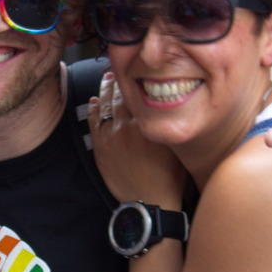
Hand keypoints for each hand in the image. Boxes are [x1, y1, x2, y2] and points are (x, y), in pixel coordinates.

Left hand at [87, 73, 186, 206]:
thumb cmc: (169, 177)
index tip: (136, 68)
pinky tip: (94, 101)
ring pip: (105, 106)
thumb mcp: (177, 146)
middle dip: (119, 80)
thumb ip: (168, 123)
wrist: (149, 203)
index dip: (137, 79)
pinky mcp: (100, 149)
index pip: (139, 93)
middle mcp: (127, 128)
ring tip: (107, 78)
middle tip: (120, 68)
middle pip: (120, 96)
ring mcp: (110, 138)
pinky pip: (94, 123)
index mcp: (147, 125)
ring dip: (105, 90)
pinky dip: (94, 110)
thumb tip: (168, 104)